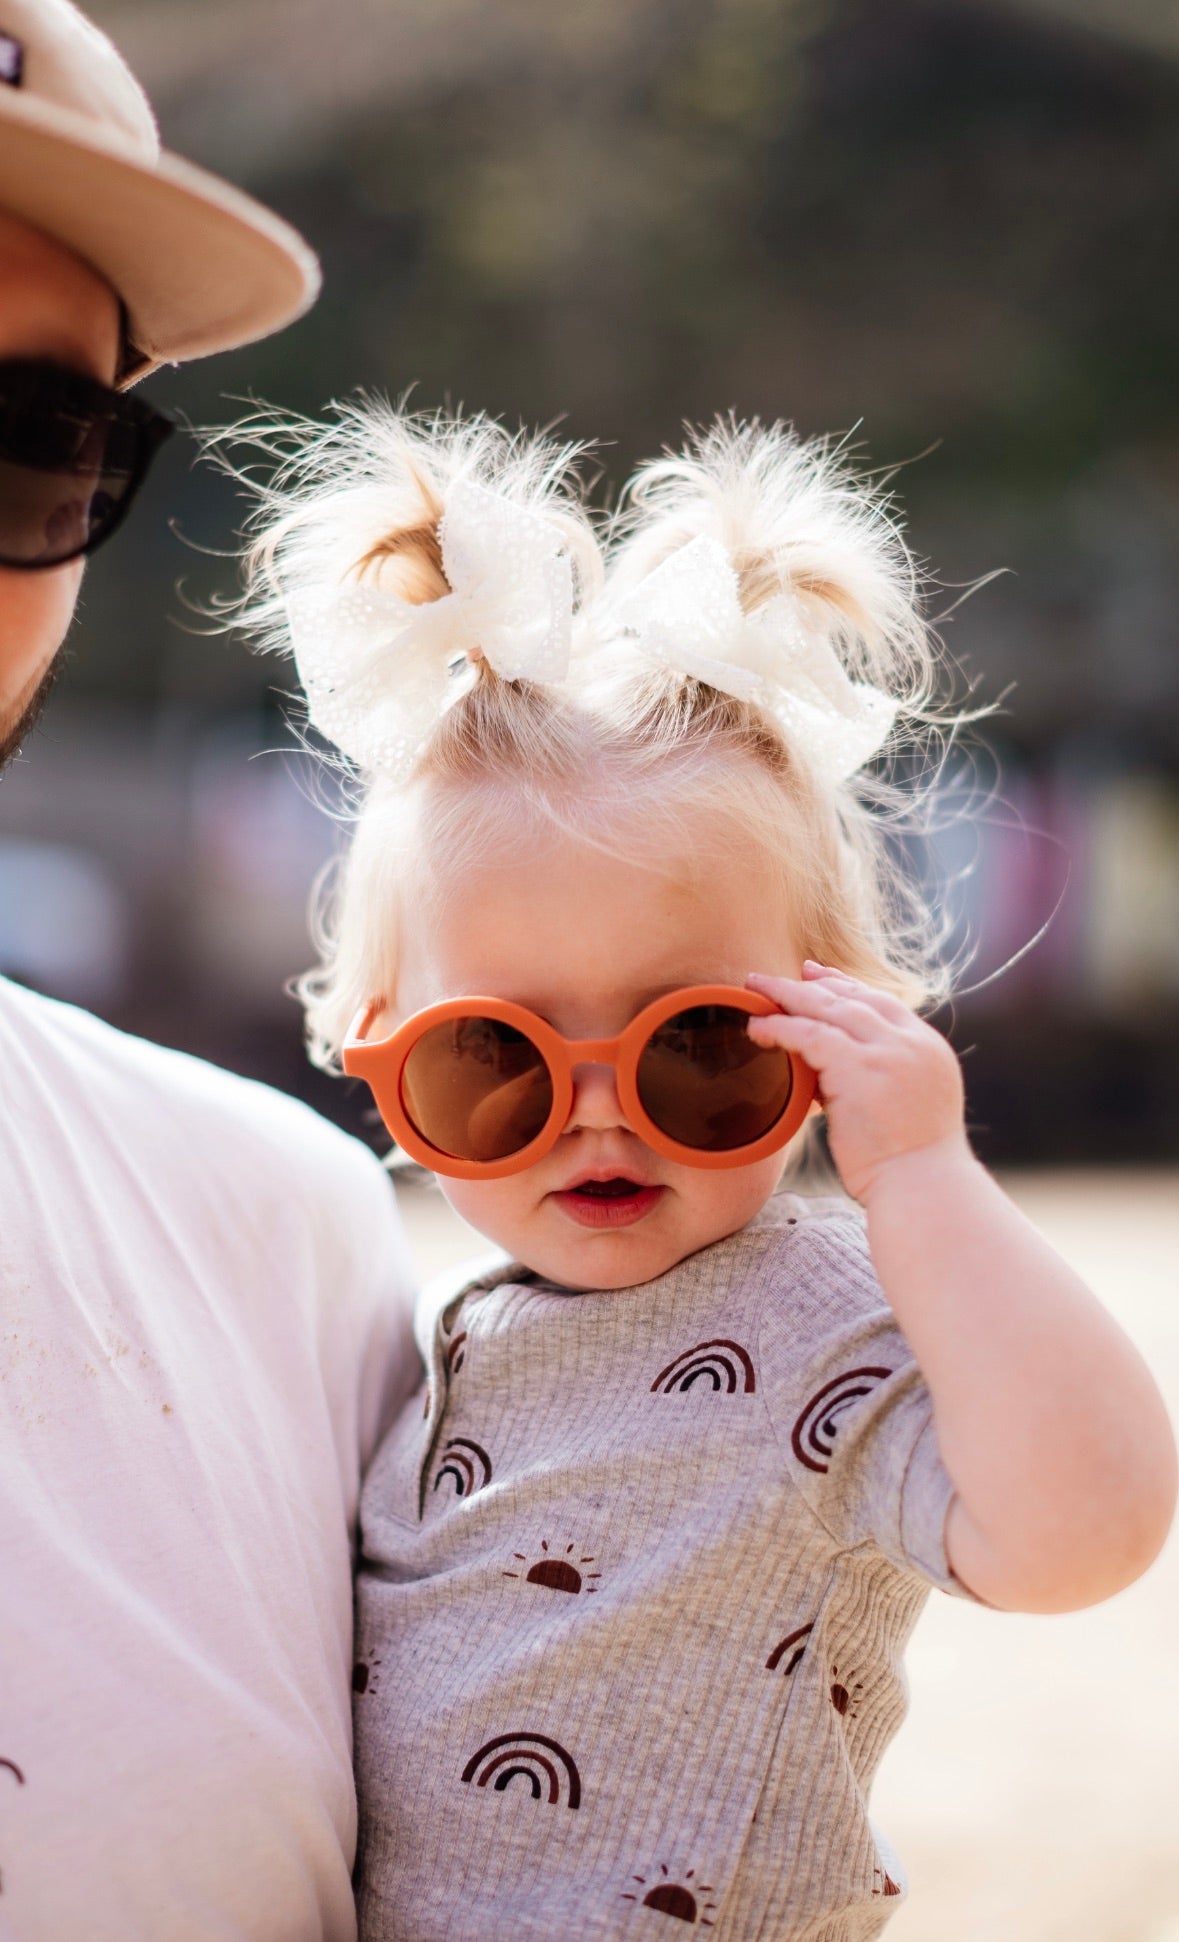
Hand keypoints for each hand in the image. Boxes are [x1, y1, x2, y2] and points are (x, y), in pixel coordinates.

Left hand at [746, 961, 967, 1204]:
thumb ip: (874, 1081)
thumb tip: (828, 1076)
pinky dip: (780, 1027)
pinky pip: (810, 1035)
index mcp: (927, 1048)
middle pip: (854, 998)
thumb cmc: (909, 1167)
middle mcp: (912, 1043)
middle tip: (773, 978)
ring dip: (788, 996)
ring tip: (754, 988)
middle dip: (811, 984)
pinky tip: (757, 1028)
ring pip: (829, 1008)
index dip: (844, 986)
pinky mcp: (860, 1068)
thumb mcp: (902, 1109)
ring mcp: (889, 1052)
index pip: (881, 1002)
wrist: (924, 1189)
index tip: (814, 976)